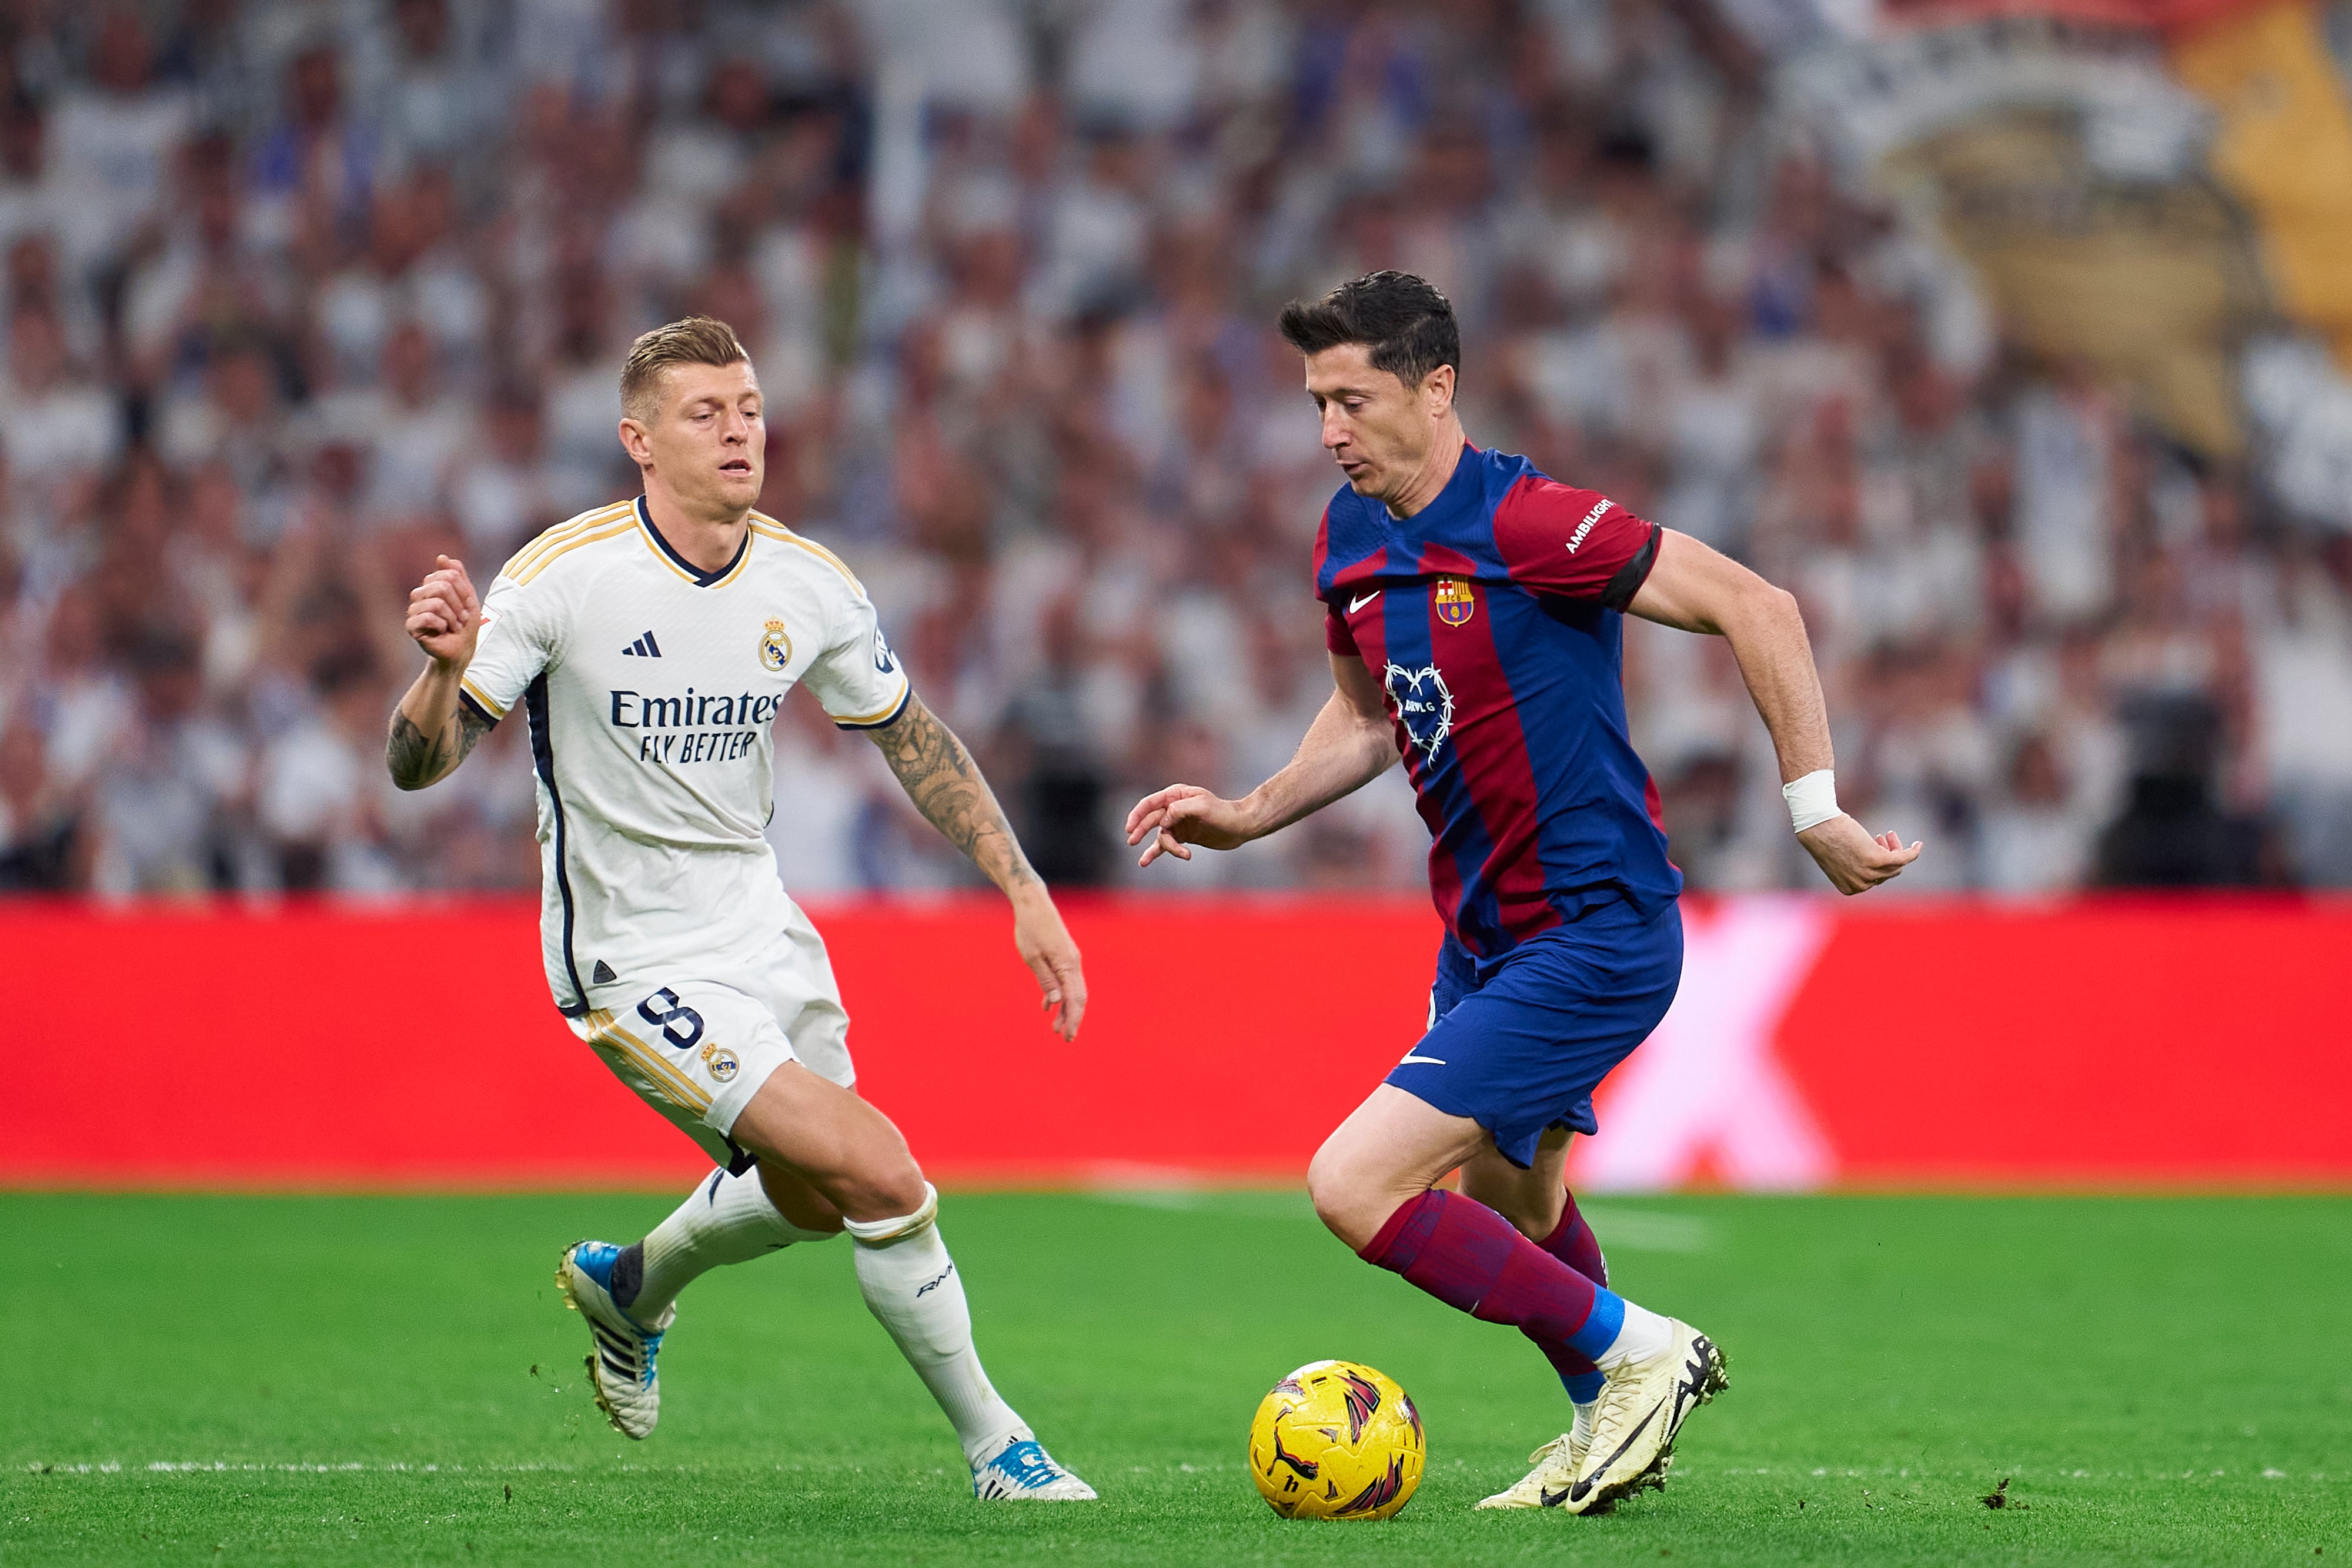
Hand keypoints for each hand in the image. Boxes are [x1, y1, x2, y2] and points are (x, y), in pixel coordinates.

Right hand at [406, 555, 480, 668]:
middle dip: (459, 605)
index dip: (464, 592)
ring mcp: (413, 609)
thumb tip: (441, 557)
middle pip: (443, 587)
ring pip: (436, 603)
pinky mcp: (411, 625)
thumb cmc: (465, 624)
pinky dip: (441, 626)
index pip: (449, 575)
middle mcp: (419, 594)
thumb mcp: (467, 597)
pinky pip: (427, 617)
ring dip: (452, 618)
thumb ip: (457, 576)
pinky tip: (441, 631)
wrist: (461, 650)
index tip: (468, 606)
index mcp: (431, 585)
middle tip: (461, 619)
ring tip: (453, 626)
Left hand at [1011, 886, 1086, 1041]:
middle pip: (1078, 997)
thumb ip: (1045, 980)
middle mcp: (1073, 963)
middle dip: (1073, 1018)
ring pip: (1073, 990)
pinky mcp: (1064, 956)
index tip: (1068, 1036)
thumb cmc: (1030, 929)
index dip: (1073, 1020)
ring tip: (1055, 1027)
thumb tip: (1056, 1002)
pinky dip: (1060, 995)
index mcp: (1068, 965)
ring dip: (1065, 1009)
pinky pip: (1066, 981)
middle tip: (1065, 1038)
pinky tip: (1048, 1006)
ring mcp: (1070, 959)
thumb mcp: (1032, 957)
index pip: (1075, 999)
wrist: (1034, 904)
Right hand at [1123, 783, 1257, 866]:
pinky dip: (1156, 852)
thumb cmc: (1223, 813)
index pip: (1150, 803)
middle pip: (1150, 819)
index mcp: (1177, 794)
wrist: (1241, 826)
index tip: (1130, 828)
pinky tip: (1144, 861)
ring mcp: (1178, 823)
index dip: (1137, 815)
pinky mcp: (1184, 836)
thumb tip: (1162, 821)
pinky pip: (1166, 844)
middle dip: (1140, 830)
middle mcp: (1174, 807)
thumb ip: (1179, 809)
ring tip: (1148, 860)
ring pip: (1160, 836)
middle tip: (1132, 841)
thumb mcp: (1201, 806)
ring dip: (1159, 848)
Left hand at [1798, 814, 1921, 894]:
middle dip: (1887, 855)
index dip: (1877, 865)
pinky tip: (1918, 844)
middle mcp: (1860, 885)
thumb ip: (1855, 867)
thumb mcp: (1840, 859)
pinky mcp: (1876, 859)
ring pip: (1896, 866)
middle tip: (1882, 837)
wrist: (1818, 825)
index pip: (1874, 881)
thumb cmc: (1825, 837)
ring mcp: (1868, 873)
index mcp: (1849, 889)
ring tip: (1888, 834)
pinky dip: (1912, 852)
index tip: (1874, 846)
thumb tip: (1875, 865)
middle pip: (1887, 874)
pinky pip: (1903, 858)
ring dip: (1896, 849)